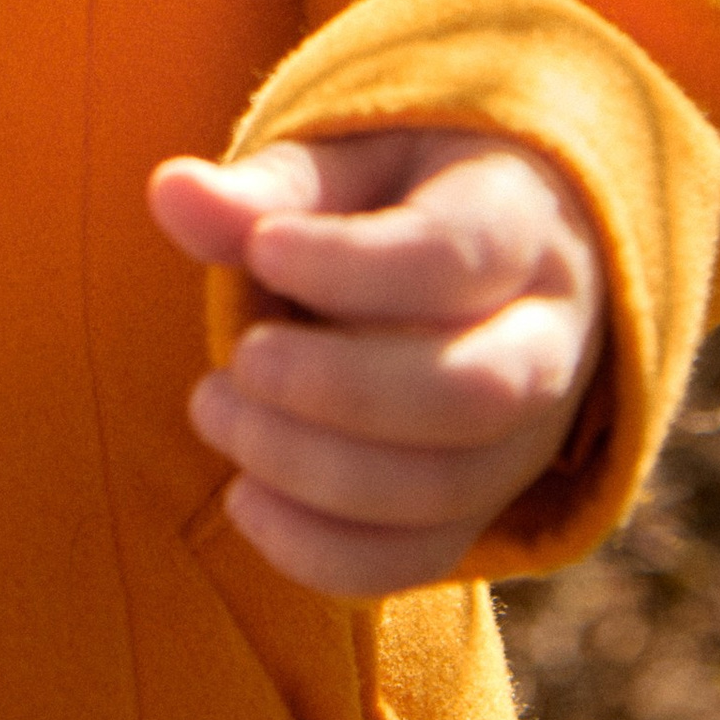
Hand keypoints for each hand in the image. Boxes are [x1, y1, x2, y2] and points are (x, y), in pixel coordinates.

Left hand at [148, 129, 606, 597]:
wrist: (486, 258)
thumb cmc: (400, 195)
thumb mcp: (348, 162)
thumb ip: (267, 188)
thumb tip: (169, 192)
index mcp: (522, 222)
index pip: (456, 256)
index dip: (349, 266)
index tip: (261, 251)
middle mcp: (550, 338)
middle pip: (472, 392)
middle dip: (337, 390)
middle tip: (239, 357)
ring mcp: (530, 437)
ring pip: (448, 487)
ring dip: (314, 470)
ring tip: (216, 410)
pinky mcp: (488, 505)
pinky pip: (425, 557)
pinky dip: (328, 553)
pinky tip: (245, 501)